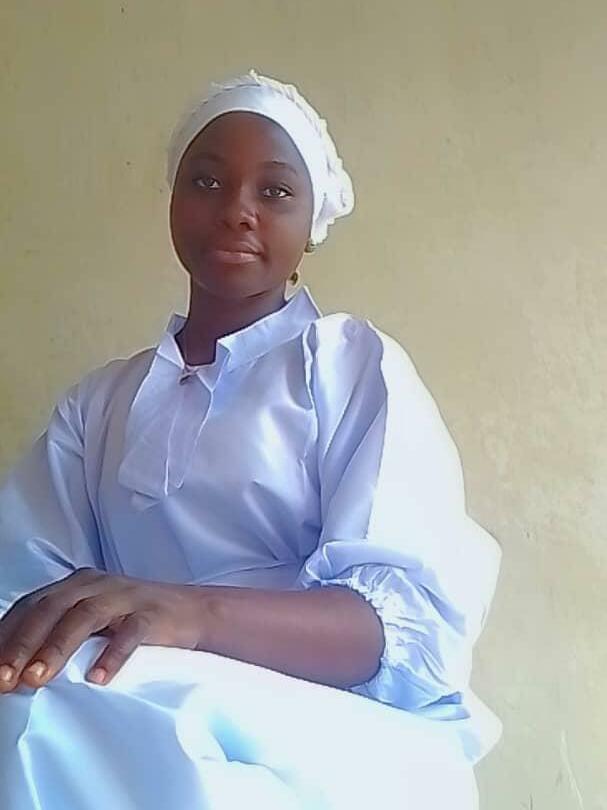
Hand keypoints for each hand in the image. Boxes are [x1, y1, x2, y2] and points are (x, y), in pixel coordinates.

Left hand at [0, 569, 203, 691]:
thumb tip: (15, 668)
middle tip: (4, 677)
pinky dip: (112, 654)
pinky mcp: (152, 612)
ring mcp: (125, 596)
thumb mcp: (91, 620)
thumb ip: (58, 632)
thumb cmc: (132, 621)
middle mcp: (96, 584)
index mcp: (76, 585)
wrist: (191, 612)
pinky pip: (130, 632)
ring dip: (57, 647)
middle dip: (24, 643)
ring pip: (85, 616)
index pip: (31, 605)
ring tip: (38, 679)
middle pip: (52, 607)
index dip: (8, 635)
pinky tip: (98, 679)